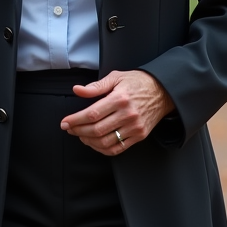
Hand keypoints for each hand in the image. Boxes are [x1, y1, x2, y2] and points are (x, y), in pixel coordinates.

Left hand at [59, 70, 173, 155]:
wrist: (162, 91)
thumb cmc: (137, 82)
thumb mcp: (116, 77)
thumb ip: (95, 86)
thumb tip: (77, 90)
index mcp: (119, 99)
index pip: (92, 114)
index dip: (76, 120)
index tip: (65, 122)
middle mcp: (127, 115)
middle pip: (97, 130)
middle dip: (78, 131)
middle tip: (69, 129)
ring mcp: (134, 127)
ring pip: (106, 142)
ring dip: (89, 141)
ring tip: (80, 135)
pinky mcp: (139, 136)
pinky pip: (118, 148)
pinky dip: (103, 149)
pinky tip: (95, 143)